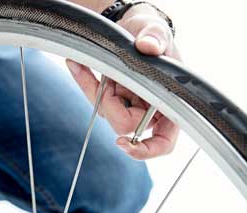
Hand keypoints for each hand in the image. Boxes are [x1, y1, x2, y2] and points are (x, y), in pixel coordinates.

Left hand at [67, 3, 180, 159]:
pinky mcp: (111, 98)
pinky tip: (76, 64)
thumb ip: (157, 38)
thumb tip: (148, 46)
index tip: (123, 144)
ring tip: (105, 66)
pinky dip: (85, 80)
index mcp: (170, 106)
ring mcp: (128, 105)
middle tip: (112, 79)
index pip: (162, 143)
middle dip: (111, 104)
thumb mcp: (160, 32)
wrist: (137, 29)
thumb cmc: (155, 37)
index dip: (146, 150)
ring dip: (99, 90)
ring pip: (106, 112)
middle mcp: (149, 111)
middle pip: (125, 125)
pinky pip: (95, 98)